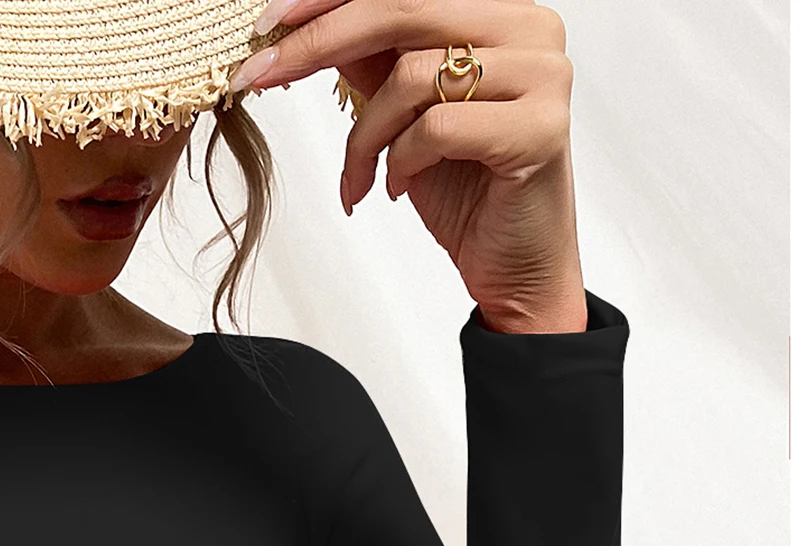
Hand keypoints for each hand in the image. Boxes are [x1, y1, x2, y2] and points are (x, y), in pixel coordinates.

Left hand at [235, 0, 587, 334]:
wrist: (514, 265)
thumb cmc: (465, 190)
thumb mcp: (403, 112)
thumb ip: (373, 58)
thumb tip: (307, 21)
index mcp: (499, 9)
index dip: (329, 0)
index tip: (268, 26)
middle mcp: (529, 25)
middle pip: (401, 9)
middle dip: (317, 44)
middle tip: (258, 77)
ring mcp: (542, 74)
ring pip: (411, 76)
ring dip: (364, 136)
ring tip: (360, 178)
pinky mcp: (540, 128)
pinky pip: (434, 128)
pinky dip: (398, 164)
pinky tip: (395, 189)